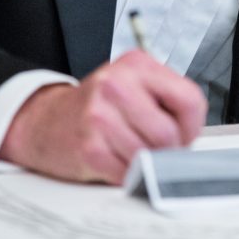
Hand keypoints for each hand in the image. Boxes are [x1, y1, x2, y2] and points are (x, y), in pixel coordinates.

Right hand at [0, 50, 206, 183]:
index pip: (189, 100)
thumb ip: (168, 100)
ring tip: (132, 150)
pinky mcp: (89, 147)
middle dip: (169, 149)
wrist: (46, 120)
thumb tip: (190, 136)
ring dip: (145, 162)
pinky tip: (115, 158)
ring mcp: (99, 115)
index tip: (183, 134)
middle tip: (157, 148)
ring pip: (149, 156)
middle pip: (169, 134)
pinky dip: (126, 174)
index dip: (192, 126)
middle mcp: (116, 84)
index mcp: (137, 64)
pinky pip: (127, 173)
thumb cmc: (99, 106)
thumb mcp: (135, 85)